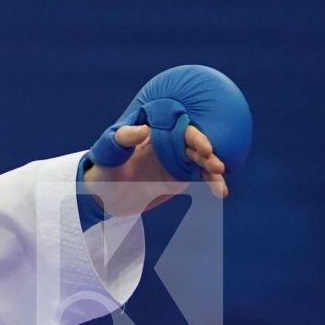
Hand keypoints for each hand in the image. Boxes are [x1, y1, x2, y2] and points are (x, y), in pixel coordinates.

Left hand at [83, 123, 226, 214]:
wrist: (104, 195)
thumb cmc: (105, 166)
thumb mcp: (109, 151)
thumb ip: (125, 138)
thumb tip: (145, 129)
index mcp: (157, 131)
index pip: (181, 130)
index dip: (195, 136)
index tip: (205, 147)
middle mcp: (170, 143)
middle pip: (196, 146)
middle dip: (209, 155)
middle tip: (216, 166)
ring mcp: (177, 161)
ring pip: (202, 162)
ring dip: (213, 171)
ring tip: (219, 186)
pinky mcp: (179, 179)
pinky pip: (200, 178)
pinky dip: (212, 183)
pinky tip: (221, 192)